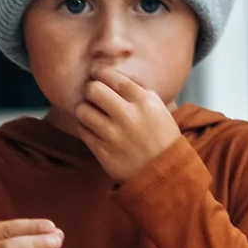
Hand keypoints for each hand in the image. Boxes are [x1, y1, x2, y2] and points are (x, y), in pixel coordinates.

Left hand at [75, 67, 182, 182]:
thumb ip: (138, 90)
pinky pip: (83, 131)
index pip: (112, 77)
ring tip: (91, 113)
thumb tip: (112, 75)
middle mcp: (128, 116)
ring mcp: (114, 136)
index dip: (100, 74)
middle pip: (92, 90)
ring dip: (84, 109)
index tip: (97, 76)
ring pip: (82, 110)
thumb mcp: (159, 108)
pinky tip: (93, 128)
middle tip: (92, 95)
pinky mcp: (104, 152)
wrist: (165, 174)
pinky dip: (85, 126)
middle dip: (89, 90)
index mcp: (143, 101)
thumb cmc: (162, 138)